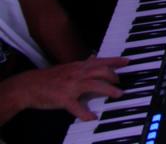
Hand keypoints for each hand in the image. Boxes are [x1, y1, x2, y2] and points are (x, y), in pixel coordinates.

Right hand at [8, 56, 128, 120]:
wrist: (29, 85)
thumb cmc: (50, 77)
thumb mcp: (68, 67)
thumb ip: (82, 64)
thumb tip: (94, 57)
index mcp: (79, 66)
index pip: (101, 61)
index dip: (115, 61)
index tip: (128, 61)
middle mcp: (77, 73)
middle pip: (101, 71)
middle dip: (114, 76)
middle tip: (119, 83)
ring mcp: (71, 86)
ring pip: (94, 85)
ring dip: (108, 90)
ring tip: (117, 94)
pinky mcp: (63, 99)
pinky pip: (77, 107)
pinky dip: (85, 113)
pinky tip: (92, 117)